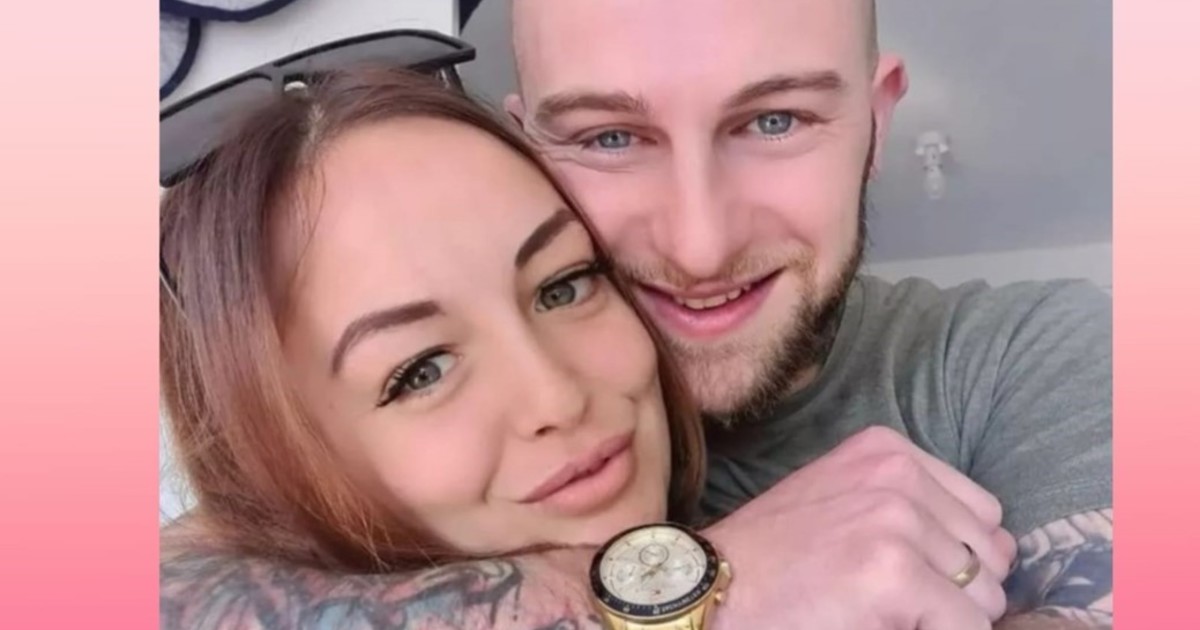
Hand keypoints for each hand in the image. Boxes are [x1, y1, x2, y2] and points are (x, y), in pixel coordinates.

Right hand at [704, 426, 1016, 629]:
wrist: (709, 586)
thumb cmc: (772, 556)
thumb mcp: (841, 498)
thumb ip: (914, 506)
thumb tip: (1002, 549)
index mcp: (886, 449)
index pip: (982, 513)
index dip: (957, 560)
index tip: (911, 578)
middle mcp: (897, 474)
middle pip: (991, 554)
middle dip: (958, 592)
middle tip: (894, 604)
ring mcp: (897, 522)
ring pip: (986, 597)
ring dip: (945, 619)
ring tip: (883, 613)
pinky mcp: (895, 574)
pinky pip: (966, 627)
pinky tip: (881, 626)